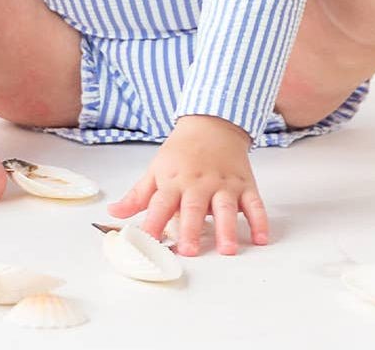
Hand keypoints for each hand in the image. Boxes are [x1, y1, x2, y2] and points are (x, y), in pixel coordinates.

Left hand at [105, 114, 269, 255]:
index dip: (152, 223)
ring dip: (227, 228)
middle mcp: (199, 183)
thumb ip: (137, 195)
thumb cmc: (182, 151)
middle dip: (192, 229)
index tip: (146, 243)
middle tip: (190, 251)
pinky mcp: (244, 184)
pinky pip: (255, 203)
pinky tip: (261, 238)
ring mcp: (224, 184)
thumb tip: (112, 214)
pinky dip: (260, 220)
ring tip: (227, 249)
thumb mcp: (156, 168)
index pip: (160, 203)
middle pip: (194, 207)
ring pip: (226, 207)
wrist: (213, 122)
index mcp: (174, 181)